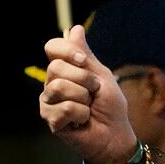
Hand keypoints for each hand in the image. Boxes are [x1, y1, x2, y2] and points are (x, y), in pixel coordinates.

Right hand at [40, 26, 139, 163]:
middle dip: (83, 79)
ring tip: (88, 107)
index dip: (66, 50)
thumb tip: (75, 28)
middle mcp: (52, 83)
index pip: (52, 48)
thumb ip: (86, 55)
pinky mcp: (51, 119)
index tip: (83, 61)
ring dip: (83, 98)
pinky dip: (81, 114)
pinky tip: (82, 121)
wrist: (115, 134)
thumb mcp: (102, 76)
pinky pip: (64, 108)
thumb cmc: (110, 106)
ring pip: (58, 87)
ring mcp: (49, 102)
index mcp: (64, 70)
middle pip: (55, 67)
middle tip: (93, 92)